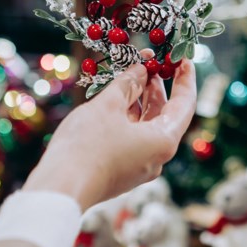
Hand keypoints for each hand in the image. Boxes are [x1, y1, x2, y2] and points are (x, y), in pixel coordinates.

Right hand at [23, 59, 196, 209]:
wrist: (61, 188)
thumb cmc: (87, 145)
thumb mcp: (108, 105)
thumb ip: (128, 84)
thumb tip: (141, 70)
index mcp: (163, 141)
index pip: (185, 104)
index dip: (185, 78)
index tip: (183, 58)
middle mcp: (157, 157)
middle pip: (165, 116)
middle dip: (158, 87)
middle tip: (152, 62)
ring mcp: (139, 166)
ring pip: (147, 127)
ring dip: (141, 101)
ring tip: (133, 75)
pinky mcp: (122, 171)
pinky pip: (133, 138)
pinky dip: (129, 117)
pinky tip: (117, 100)